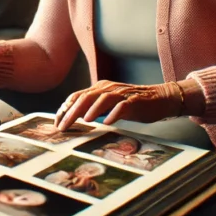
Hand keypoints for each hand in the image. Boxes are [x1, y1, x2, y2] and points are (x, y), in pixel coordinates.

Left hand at [54, 80, 183, 129]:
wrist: (159, 99)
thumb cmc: (132, 104)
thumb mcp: (109, 105)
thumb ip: (94, 108)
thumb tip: (74, 119)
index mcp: (100, 88)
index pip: (77, 96)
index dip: (65, 109)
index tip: (56, 123)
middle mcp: (108, 88)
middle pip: (86, 97)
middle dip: (72, 112)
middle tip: (63, 126)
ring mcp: (122, 94)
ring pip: (103, 99)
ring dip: (93, 109)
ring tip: (84, 120)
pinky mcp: (135, 101)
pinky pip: (123, 106)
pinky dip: (115, 113)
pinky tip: (108, 122)